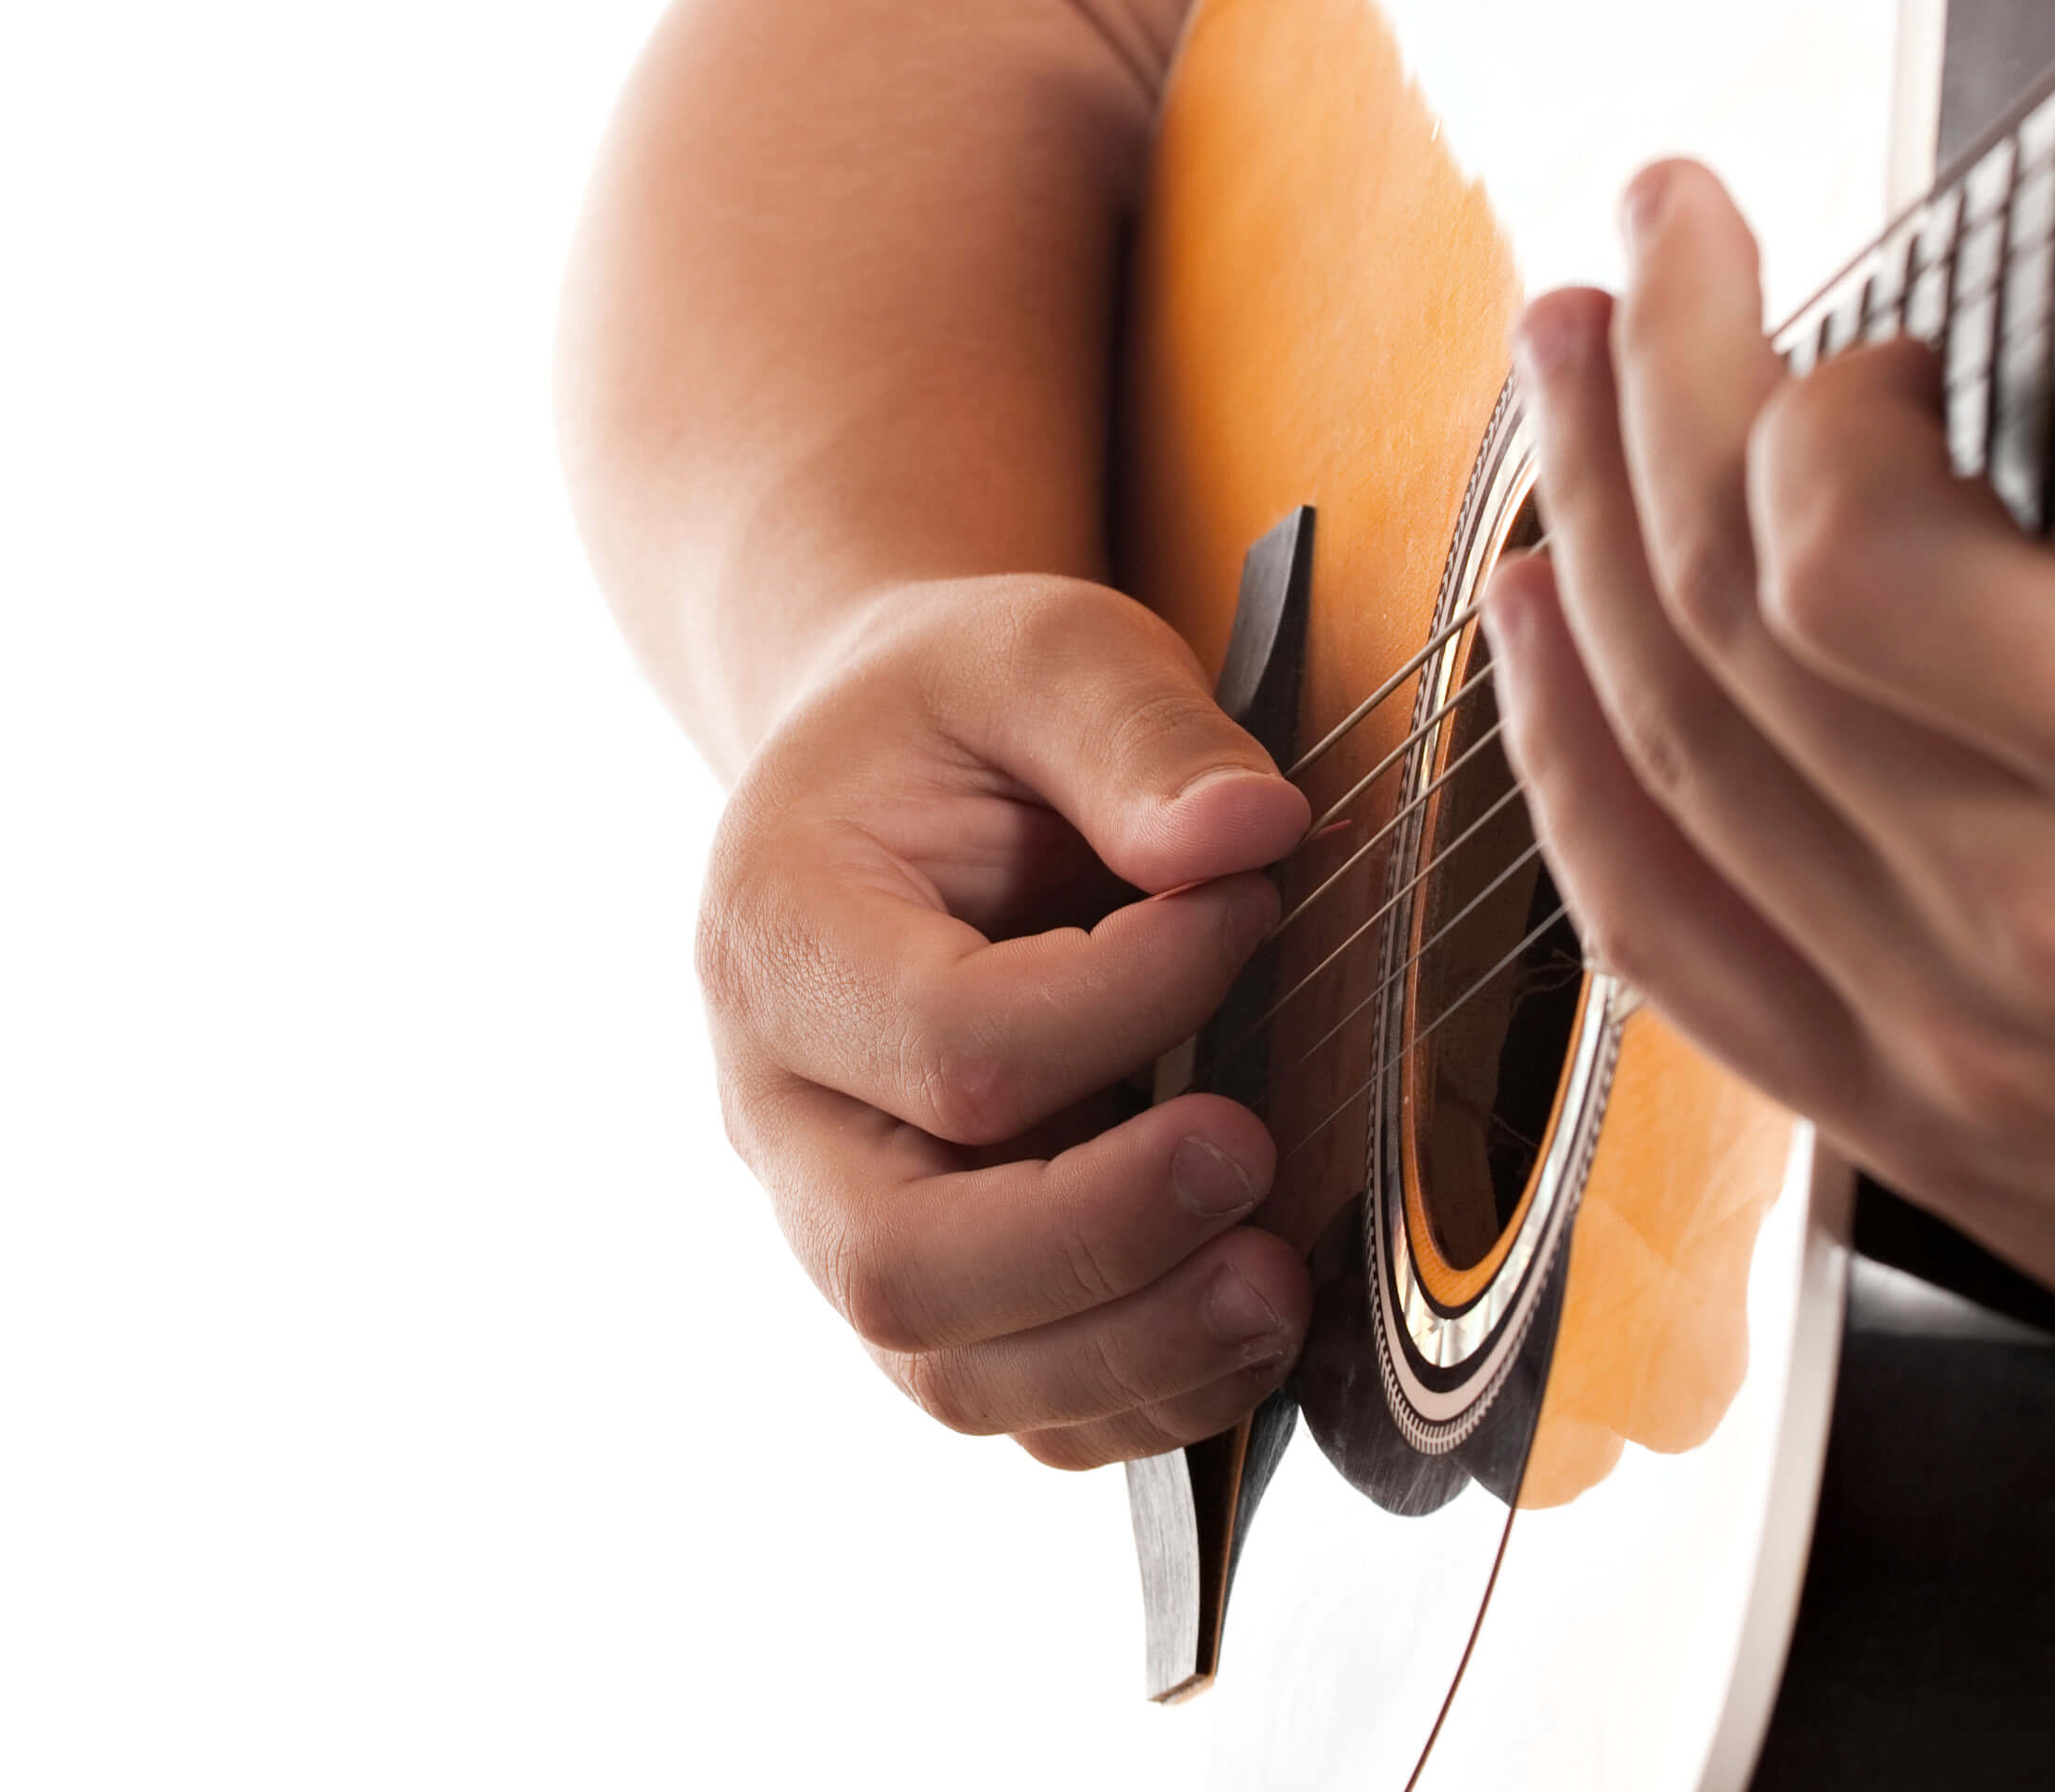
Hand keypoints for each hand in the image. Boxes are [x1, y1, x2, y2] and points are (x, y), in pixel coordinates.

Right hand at [698, 574, 1314, 1466]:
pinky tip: (1248, 1324)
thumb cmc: (965, 713)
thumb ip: (1138, 731)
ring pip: (950, 1370)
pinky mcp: (923, 1281)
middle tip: (1253, 1157)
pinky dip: (1136, 1399)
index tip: (1254, 905)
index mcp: (778, 936)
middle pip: (902, 1262)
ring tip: (1278, 1283)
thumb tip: (1248, 837)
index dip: (1126, 1002)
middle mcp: (776, 1108)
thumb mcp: (1046, 650)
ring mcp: (835, 1215)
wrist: (893, 773)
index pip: (948, 1041)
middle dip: (1100, 1241)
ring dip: (1133, 1353)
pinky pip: (1010, 1404)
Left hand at [1482, 157, 2054, 1523]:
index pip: (1846, 549)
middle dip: (1643, 395)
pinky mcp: (1914, 1122)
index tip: (1860, 330)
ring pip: (1656, 766)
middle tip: (1630, 260)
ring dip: (1572, 547)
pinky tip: (1536, 657)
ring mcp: (1944, 1041)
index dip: (1806, 394)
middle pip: (1718, 620)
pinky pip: (1668, 950)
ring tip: (1554, 390)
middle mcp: (2027, 925)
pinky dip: (1567, 789)